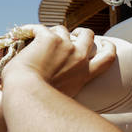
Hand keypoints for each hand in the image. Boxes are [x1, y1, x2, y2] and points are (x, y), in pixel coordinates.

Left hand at [1, 25, 115, 96]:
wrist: (26, 95)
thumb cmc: (40, 103)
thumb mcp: (65, 97)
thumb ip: (69, 87)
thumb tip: (63, 86)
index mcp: (84, 74)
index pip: (107, 57)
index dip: (108, 47)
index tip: (105, 43)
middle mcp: (78, 58)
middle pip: (88, 36)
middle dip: (81, 32)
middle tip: (72, 34)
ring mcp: (65, 46)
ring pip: (63, 29)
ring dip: (52, 32)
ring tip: (38, 39)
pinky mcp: (49, 39)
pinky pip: (39, 28)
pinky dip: (30, 30)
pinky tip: (23, 33)